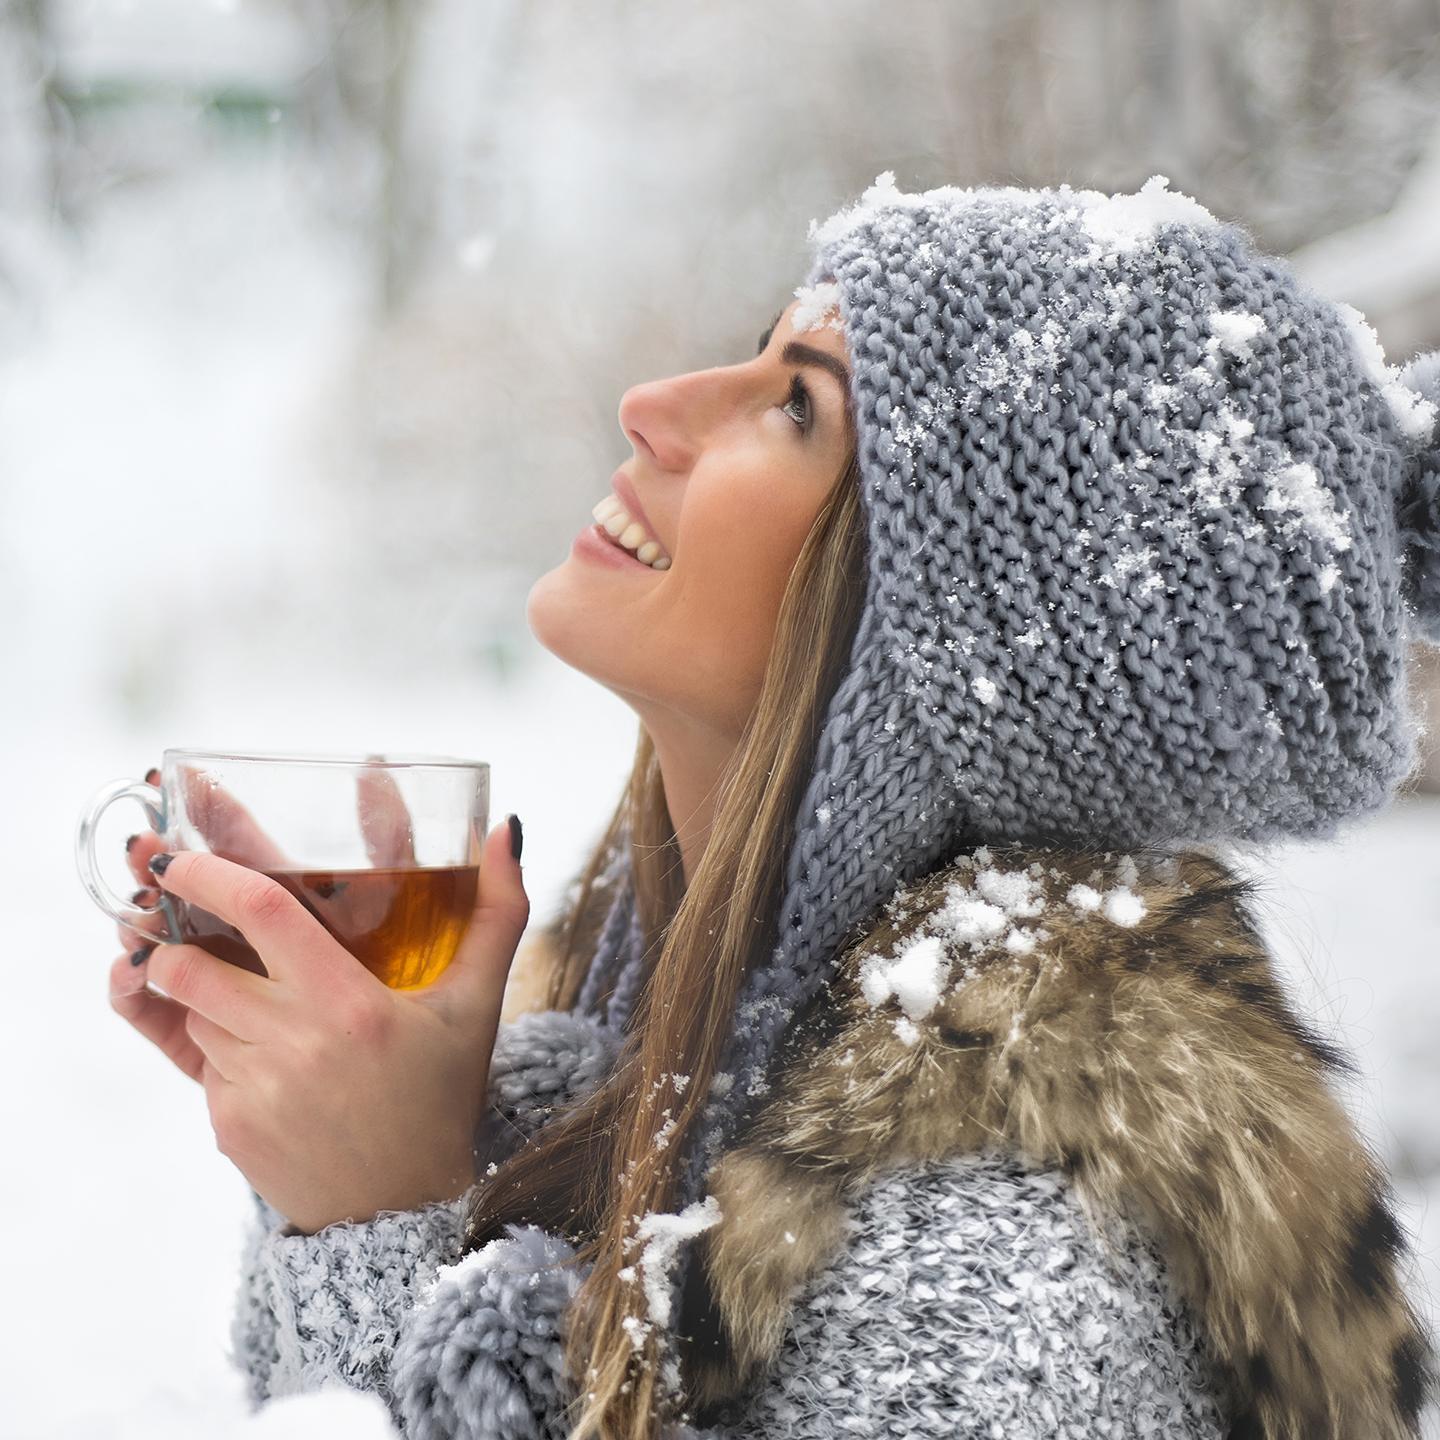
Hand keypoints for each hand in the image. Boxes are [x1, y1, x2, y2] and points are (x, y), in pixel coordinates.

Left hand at [118, 797, 528, 1234]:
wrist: (402, 1211)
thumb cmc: (441, 1096)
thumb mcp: (478, 1005)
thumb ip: (498, 913)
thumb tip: (508, 829)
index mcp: (351, 1003)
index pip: (260, 913)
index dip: (207, 875)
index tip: (177, 858)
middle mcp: (295, 1045)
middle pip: (192, 967)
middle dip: (174, 940)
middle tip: (185, 925)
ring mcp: (254, 1090)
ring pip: (193, 1014)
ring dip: (206, 997)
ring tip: (259, 1003)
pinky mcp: (228, 1127)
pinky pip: (201, 1063)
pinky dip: (221, 1048)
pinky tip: (272, 1062)